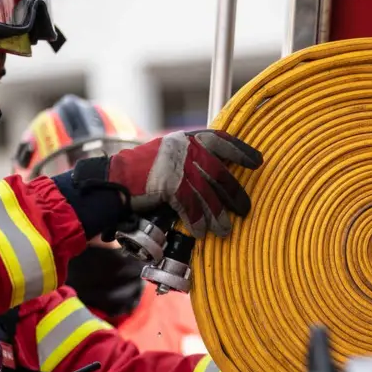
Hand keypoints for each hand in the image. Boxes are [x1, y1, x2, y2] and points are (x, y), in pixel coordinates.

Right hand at [107, 130, 262, 237]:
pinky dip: (196, 221)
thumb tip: (218, 175)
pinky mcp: (169, 184)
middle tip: (245, 209)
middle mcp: (184, 148)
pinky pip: (190, 206)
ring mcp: (177, 165)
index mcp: (186, 139)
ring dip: (217, 215)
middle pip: (219, 172)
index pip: (221, 140)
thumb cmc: (141, 172)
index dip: (241, 150)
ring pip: (207, 194)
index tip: (258, 161)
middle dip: (234, 193)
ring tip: (224, 230)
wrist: (112, 180)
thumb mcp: (167, 156)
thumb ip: (190, 160)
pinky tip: (201, 232)